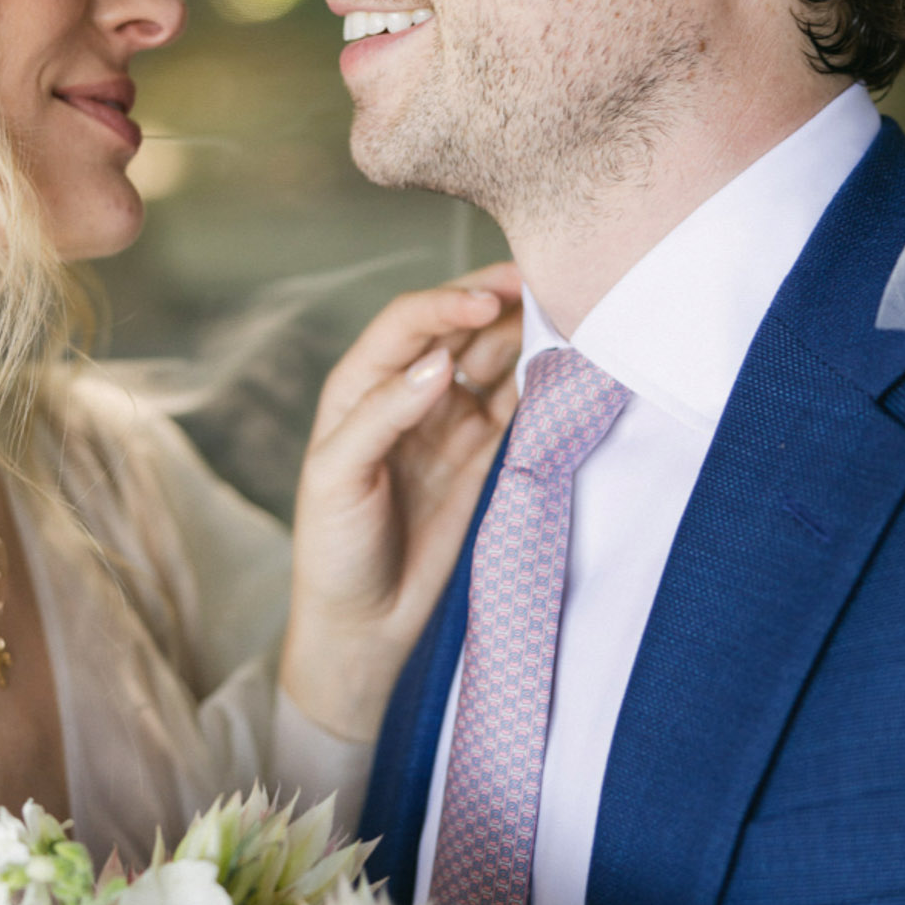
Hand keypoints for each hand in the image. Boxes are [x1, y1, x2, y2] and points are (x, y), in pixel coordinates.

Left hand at [281, 262, 521, 741]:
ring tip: (567, 314)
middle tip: (545, 279)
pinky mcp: (489, 455)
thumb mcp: (337, 477)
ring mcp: (453, 422)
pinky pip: (522, 406)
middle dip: (498, 301)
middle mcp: (410, 393)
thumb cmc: (334, 548)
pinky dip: (545, 384)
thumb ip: (384, 415)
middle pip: (459, 329)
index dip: (447, 303)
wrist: (365, 625)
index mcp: (362, 386)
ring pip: (497, 359)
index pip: (409, 324)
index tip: (488, 301)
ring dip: (528, 334)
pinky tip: (570, 364)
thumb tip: (438, 367)